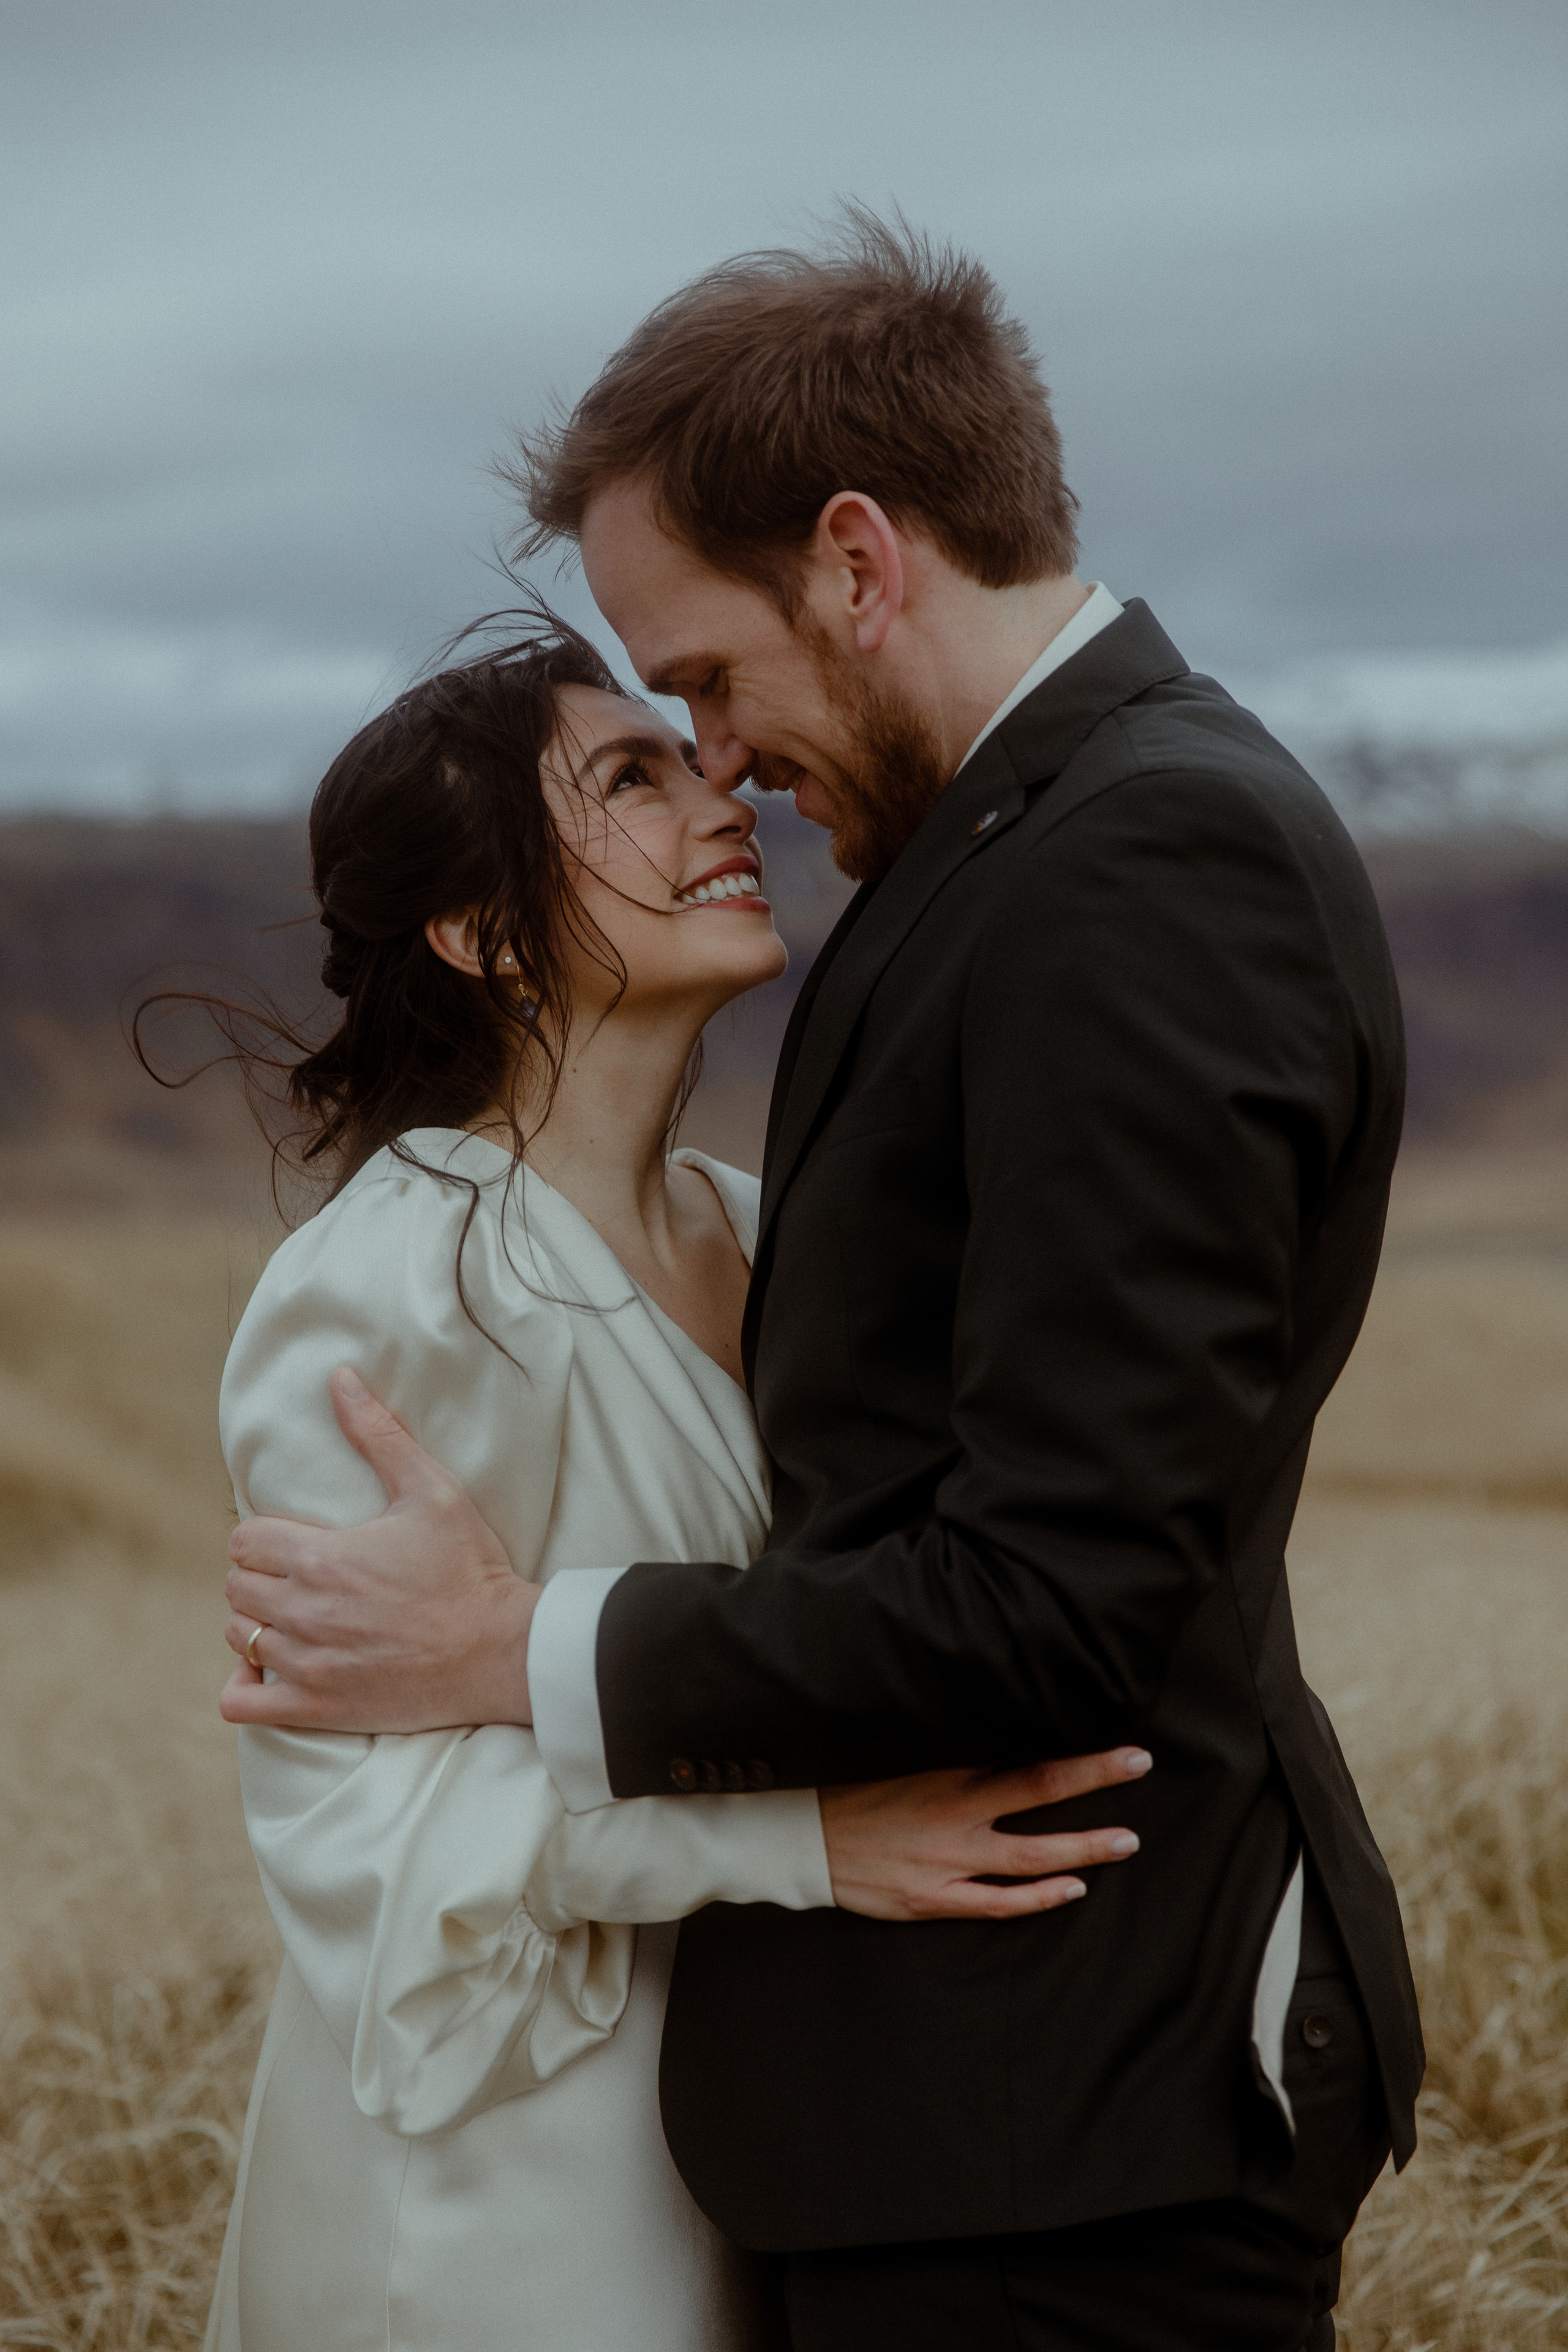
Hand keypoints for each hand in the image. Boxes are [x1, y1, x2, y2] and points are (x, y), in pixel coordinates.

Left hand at [221, 1367, 538, 1731]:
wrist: (501, 1649)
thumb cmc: (469, 1567)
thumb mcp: (431, 1489)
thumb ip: (379, 1435)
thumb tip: (339, 1379)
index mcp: (323, 1558)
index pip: (245, 1540)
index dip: (265, 1536)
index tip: (293, 1540)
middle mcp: (305, 1612)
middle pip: (236, 1587)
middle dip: (259, 1576)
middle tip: (297, 1576)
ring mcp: (308, 1664)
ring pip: (239, 1637)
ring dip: (257, 1623)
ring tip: (293, 1616)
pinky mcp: (318, 1707)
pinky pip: (242, 1703)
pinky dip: (245, 1686)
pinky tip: (270, 1668)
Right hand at [820, 1746, 1150, 1920]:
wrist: (805, 1837)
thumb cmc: (858, 1792)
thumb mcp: (908, 1760)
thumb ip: (958, 1756)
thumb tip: (1008, 1735)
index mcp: (948, 1773)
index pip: (1029, 1761)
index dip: (1082, 1758)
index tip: (1127, 1750)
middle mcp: (955, 1814)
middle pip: (1039, 1794)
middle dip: (1094, 1783)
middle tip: (1140, 1767)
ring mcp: (946, 1860)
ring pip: (1028, 1857)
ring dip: (1081, 1848)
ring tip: (1125, 1842)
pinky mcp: (932, 1899)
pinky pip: (995, 1903)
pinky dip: (1037, 1899)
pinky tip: (1071, 1890)